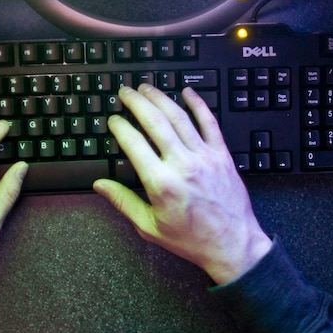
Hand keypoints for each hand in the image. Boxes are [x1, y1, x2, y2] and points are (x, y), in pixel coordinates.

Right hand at [93, 84, 271, 283]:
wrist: (233, 245)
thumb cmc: (192, 240)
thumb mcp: (150, 227)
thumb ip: (123, 203)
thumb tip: (100, 186)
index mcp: (161, 183)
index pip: (134, 143)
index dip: (120, 126)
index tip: (113, 120)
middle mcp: (182, 164)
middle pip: (155, 121)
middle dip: (136, 102)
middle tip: (125, 92)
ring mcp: (204, 156)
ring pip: (179, 117)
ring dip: (161, 98)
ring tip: (147, 87)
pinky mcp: (222, 155)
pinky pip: (209, 122)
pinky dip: (198, 104)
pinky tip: (187, 92)